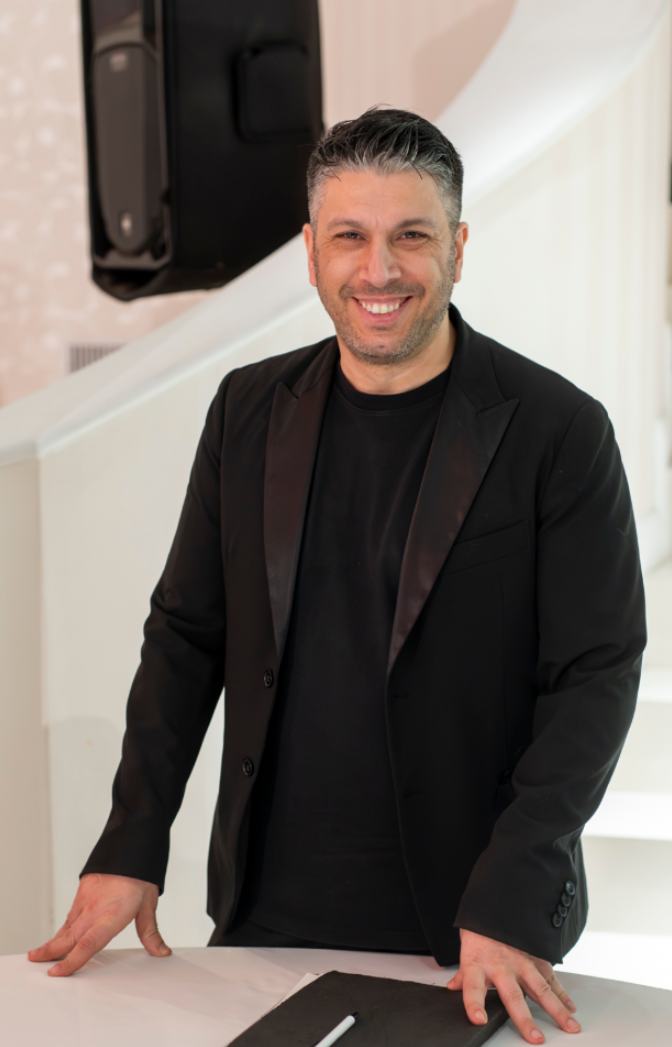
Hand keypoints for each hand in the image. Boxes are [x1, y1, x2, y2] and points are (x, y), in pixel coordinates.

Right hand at [28, 873, 170, 976]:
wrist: (131, 845)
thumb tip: (161, 952)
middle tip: (35, 963)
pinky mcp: (82, 891)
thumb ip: (151, 933)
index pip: (88, 944)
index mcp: (112, 916)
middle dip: (51, 953)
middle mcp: (95, 910)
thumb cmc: (140, 875)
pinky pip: (70, 915)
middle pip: (70, 937)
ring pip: (66, 927)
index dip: (71, 961)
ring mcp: (86, 900)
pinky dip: (62, 928)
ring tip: (37, 954)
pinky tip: (58, 936)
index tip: (56, 972)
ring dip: (51, 942)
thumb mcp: (149, 906)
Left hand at [448, 928, 579, 1042]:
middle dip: (524, 1019)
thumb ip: (463, 974)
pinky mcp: (534, 956)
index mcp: (478, 964)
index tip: (478, 1019)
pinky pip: (550, 976)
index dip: (474, 1004)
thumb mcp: (466, 952)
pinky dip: (562, 993)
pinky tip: (570, 1007)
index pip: (472, 987)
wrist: (494, 904)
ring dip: (555, 1009)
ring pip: (540, 988)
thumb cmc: (479, 931)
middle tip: (535, 1038)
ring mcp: (520, 961)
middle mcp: (500, 965)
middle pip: (512, 995)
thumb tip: (453, 988)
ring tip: (569, 1025)